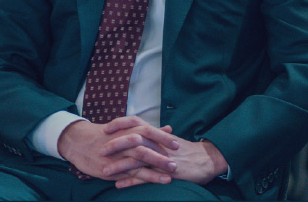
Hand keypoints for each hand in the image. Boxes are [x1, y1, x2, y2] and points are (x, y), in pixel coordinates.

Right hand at [57, 117, 173, 184]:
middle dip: (161, 155)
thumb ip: (150, 130)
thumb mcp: (126, 128)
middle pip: (145, 146)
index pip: (148, 131)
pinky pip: (130, 174)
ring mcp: (117, 155)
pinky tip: (154, 182)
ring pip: (138, 161)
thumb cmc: (105, 135)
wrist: (79, 142)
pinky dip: (143, 178)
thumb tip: (170, 129)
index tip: (178, 145)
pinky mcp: (111, 168)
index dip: (163, 138)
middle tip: (176, 162)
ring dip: (155, 168)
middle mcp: (123, 141)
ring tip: (170, 175)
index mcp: (128, 130)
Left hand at [100, 119, 225, 188]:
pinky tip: (119, 184)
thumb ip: (154, 135)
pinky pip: (145, 177)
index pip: (135, 123)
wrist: (207, 160)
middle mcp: (157, 144)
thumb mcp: (169, 140)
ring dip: (119, 166)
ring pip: (136, 160)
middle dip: (114, 146)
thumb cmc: (187, 150)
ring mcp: (160, 158)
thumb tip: (141, 130)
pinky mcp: (165, 172)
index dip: (120, 124)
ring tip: (104, 171)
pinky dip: (131, 181)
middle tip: (99, 150)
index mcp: (157, 134)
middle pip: (132, 141)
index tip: (106, 127)